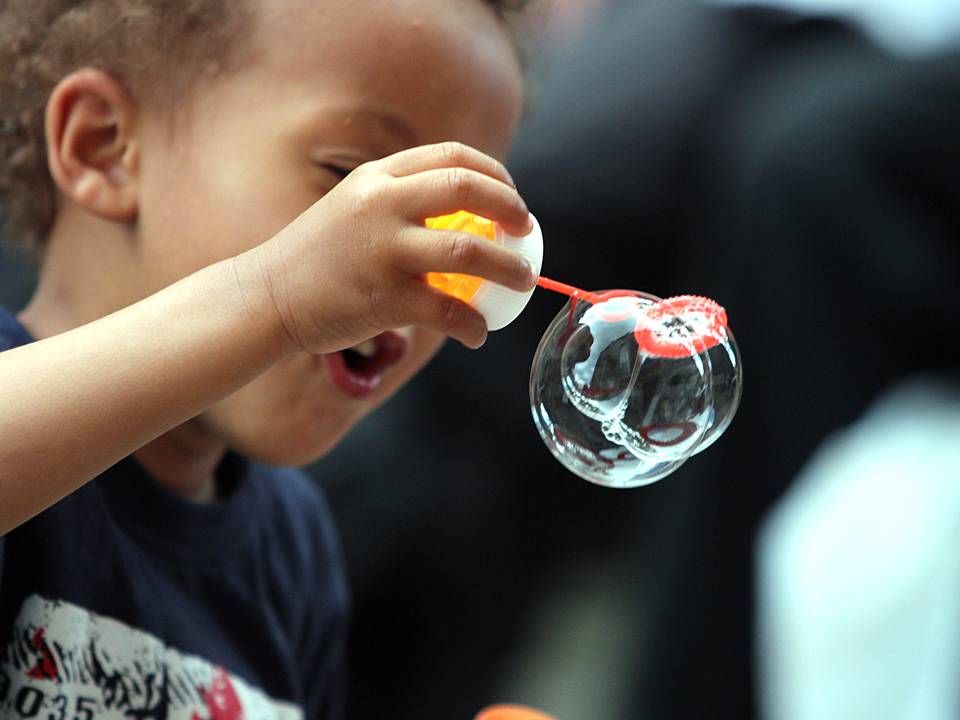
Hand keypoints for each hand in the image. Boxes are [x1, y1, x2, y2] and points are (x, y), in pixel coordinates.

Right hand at [247, 142, 535, 353]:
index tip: (512, 197)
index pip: (451, 156)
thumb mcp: (353, 208)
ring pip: (467, 251)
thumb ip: (400, 202)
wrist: (267, 297)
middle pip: (466, 189)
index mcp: (377, 178)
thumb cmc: (317, 258)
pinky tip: (478, 333)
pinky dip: (473, 324)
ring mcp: (382, 251)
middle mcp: (380, 205)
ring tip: (524, 281)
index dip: (494, 174)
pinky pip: (447, 310)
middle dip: (511, 209)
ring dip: (508, 268)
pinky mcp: (383, 298)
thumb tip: (464, 217)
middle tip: (528, 232)